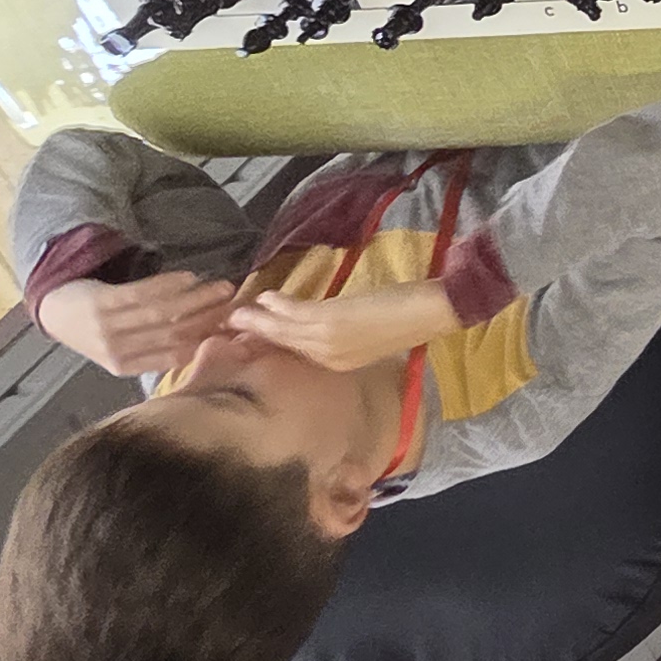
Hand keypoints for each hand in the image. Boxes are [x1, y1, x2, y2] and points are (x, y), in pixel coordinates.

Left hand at [35, 269, 234, 373]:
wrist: (54, 311)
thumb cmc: (95, 331)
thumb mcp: (122, 350)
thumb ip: (156, 350)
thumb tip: (205, 343)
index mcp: (127, 368)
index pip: (175, 356)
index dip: (206, 342)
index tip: (233, 328)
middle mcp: (118, 351)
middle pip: (173, 333)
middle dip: (209, 318)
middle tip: (236, 304)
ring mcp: (107, 327)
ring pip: (162, 313)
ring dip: (196, 299)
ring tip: (222, 287)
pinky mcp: (100, 303)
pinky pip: (141, 294)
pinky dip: (168, 285)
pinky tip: (188, 277)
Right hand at [217, 277, 455, 371]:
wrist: (431, 313)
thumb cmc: (404, 320)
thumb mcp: (366, 335)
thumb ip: (339, 334)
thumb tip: (315, 321)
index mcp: (336, 363)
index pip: (294, 354)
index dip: (268, 343)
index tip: (247, 335)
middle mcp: (328, 358)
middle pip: (281, 346)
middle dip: (253, 335)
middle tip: (229, 324)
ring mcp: (329, 341)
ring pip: (282, 331)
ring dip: (257, 320)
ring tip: (238, 311)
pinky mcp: (332, 322)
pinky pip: (295, 314)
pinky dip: (277, 305)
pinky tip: (266, 297)